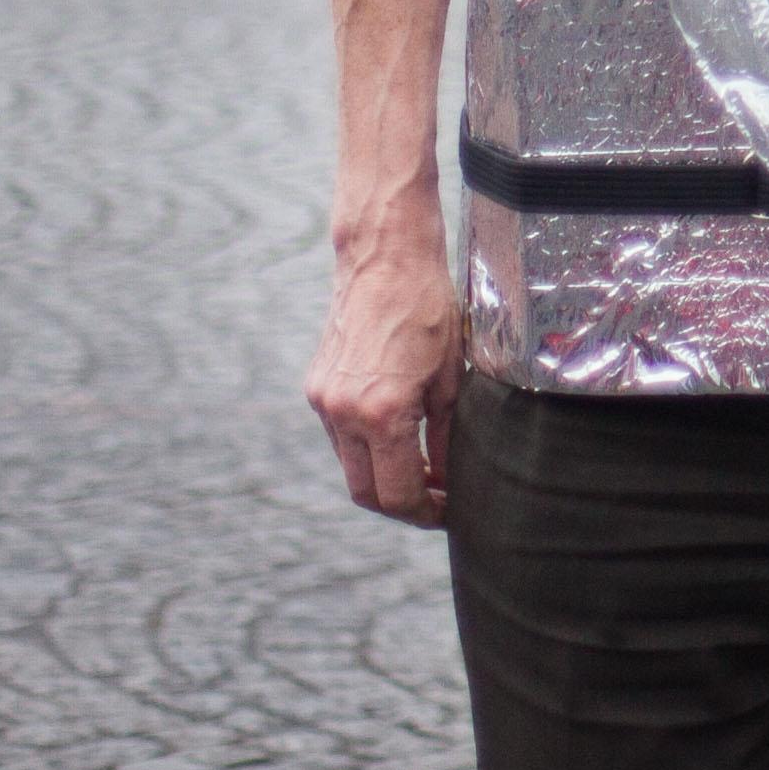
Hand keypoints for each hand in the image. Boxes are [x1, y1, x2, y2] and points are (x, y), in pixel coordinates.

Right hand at [305, 208, 463, 527]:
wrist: (384, 256)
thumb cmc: (428, 308)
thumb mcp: (452, 378)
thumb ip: (447, 437)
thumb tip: (449, 481)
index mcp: (381, 413)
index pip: (398, 494)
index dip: (426, 513)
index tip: (450, 511)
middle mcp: (343, 412)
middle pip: (366, 492)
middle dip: (403, 505)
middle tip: (438, 501)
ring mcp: (323, 400)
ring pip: (351, 466)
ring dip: (384, 476)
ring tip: (424, 469)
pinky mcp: (316, 387)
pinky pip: (340, 437)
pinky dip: (368, 448)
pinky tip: (399, 436)